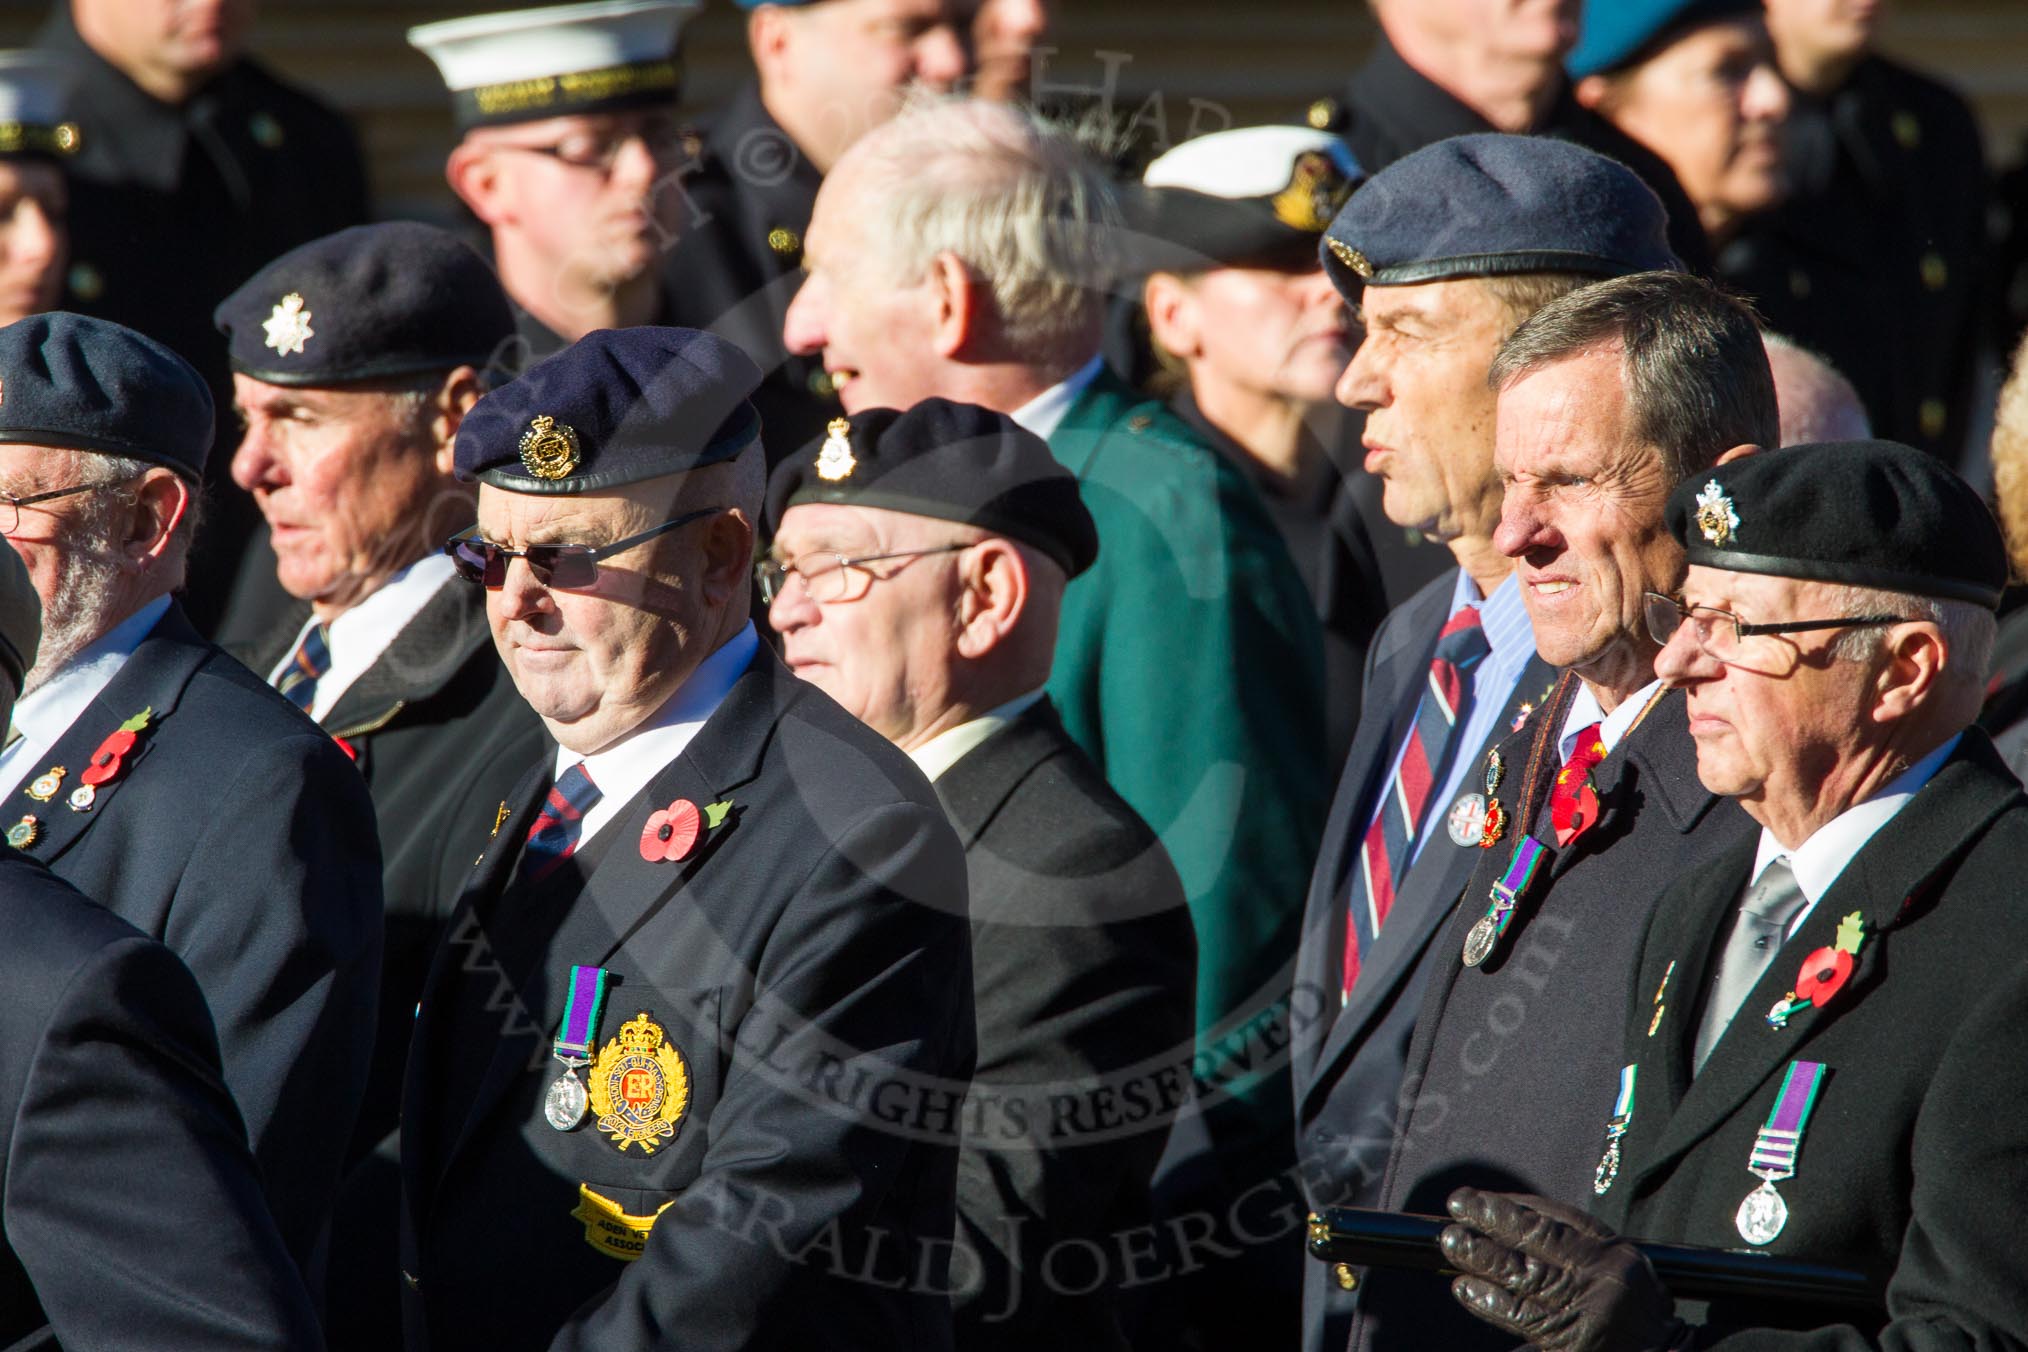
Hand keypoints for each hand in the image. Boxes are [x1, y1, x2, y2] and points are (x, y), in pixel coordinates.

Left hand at [1439, 1187, 1688, 1351]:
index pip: (1558, 1217)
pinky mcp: (1570, 1340)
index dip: (1513, 1205)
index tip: (1479, 1198)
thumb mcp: (1620, 1267)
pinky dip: (1489, 1301)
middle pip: (1539, 1239)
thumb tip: (1508, 1220)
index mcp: (1613, 1252)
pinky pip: (1522, 1317)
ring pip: (1524, 1275)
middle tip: (1457, 1206)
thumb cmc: (1634, 1313)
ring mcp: (1585, 1310)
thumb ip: (1574, 1244)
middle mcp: (1600, 1276)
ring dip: (1482, 1257)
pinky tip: (1465, 1288)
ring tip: (1452, 1241)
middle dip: (1493, 1220)